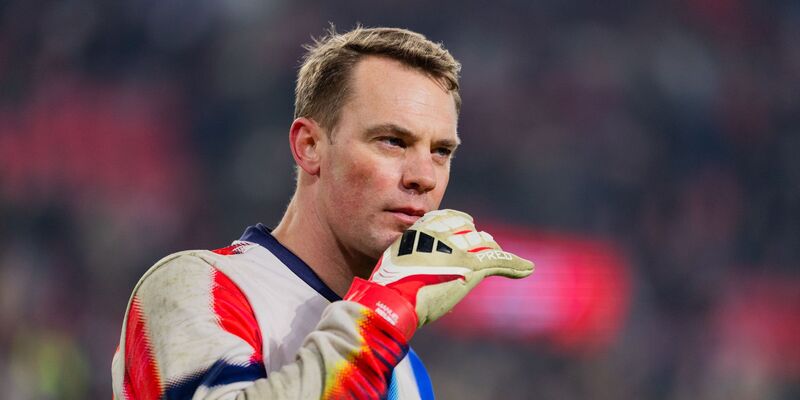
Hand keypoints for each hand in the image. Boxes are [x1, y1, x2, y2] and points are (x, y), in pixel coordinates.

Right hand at [345, 209, 533, 339]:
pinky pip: (498, 261)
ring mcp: (459, 249)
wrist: (392, 300)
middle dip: (476, 239)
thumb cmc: (389, 286)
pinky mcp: (471, 267)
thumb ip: (414, 252)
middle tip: (482, 244)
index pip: (450, 217)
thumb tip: (421, 260)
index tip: (464, 228)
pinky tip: (528, 268)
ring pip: (484, 245)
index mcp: (422, 226)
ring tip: (498, 253)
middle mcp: (442, 233)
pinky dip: (515, 265)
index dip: (459, 224)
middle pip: (469, 231)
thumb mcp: (397, 259)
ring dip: (490, 251)